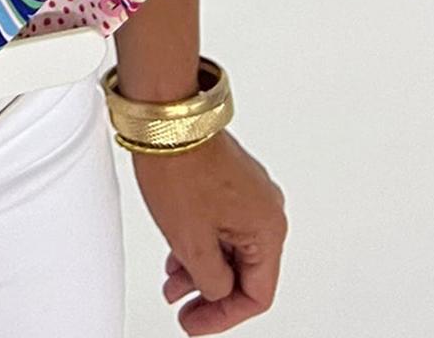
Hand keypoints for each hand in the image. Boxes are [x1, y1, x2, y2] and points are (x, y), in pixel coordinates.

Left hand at [129, 127, 286, 330]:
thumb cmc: (180, 166)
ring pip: (231, 247)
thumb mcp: (192, 243)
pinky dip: (203, 243)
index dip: (223, 317)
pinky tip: (179, 254)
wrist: (165, 116)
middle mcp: (267, 209)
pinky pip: (223, 224)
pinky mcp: (232, 178)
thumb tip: (217, 291)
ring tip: (173, 283)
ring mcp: (250, 191)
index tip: (195, 323)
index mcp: (268, 229)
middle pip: (245, 271)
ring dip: (203, 270)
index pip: (257, 295)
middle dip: (210, 294)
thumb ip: (211, 281)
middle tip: (185, 310)